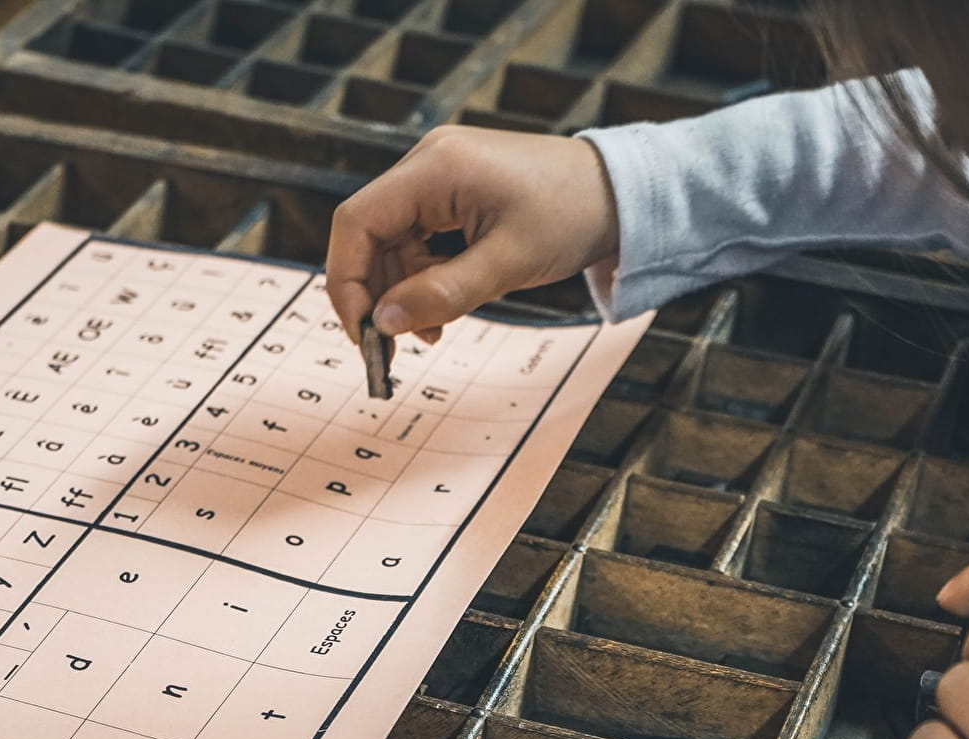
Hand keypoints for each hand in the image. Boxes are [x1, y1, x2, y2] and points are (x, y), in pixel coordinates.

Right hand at [325, 125, 619, 343]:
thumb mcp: (509, 264)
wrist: (621, 192)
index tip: (362, 332)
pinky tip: (440, 308)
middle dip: (374, 292)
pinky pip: (416, 237)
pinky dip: (421, 276)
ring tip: (430, 332)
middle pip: (368, 233)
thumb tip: (383, 323)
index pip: (357, 222)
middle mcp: (428, 162)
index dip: (347, 281)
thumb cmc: (574, 215)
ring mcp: (438, 175)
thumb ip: (442, 295)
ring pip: (390, 241)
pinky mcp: (452, 191)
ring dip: (400, 290)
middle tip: (390, 347)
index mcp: (435, 168)